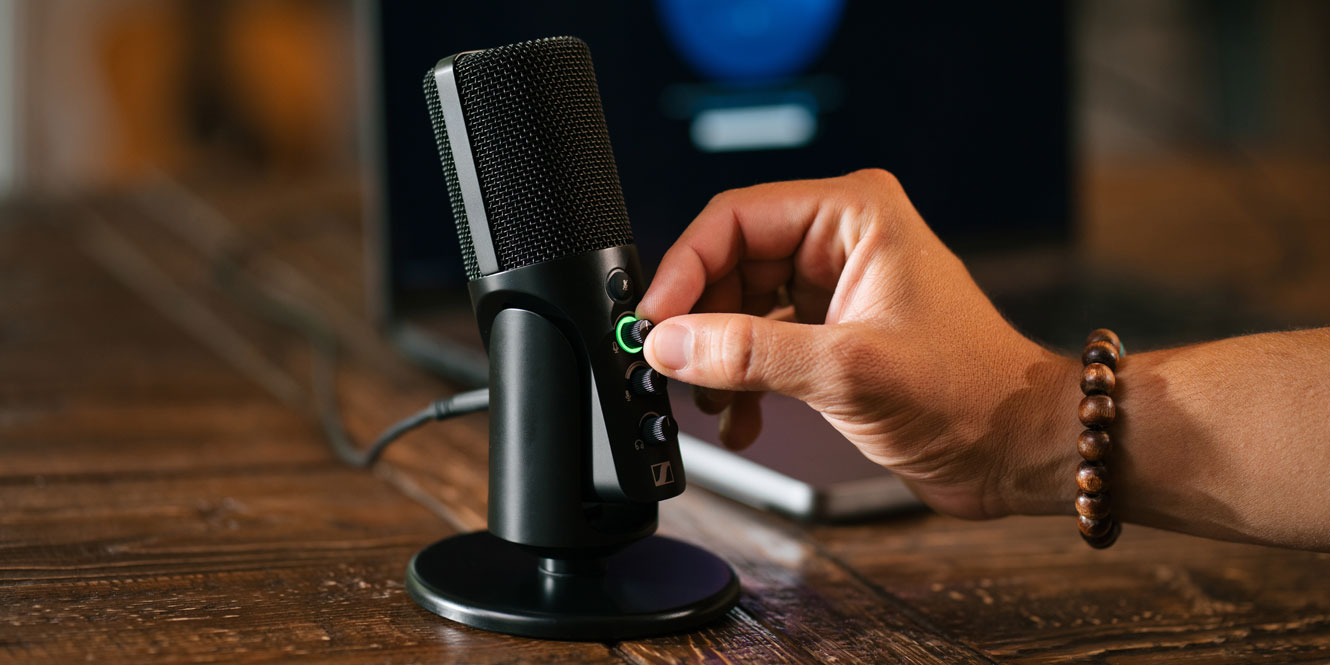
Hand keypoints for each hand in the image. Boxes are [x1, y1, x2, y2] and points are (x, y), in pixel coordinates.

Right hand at [637, 170, 1077, 519]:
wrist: (1016, 449)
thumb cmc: (970, 393)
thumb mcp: (847, 369)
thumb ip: (750, 353)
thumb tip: (670, 342)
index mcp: (852, 214)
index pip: (735, 220)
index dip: (683, 269)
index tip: (651, 322)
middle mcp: (840, 240)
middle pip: (729, 264)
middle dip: (698, 322)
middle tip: (669, 369)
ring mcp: (834, 287)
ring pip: (738, 309)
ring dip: (718, 360)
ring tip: (712, 404)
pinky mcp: (832, 332)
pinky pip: (761, 345)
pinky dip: (742, 383)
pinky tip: (741, 420)